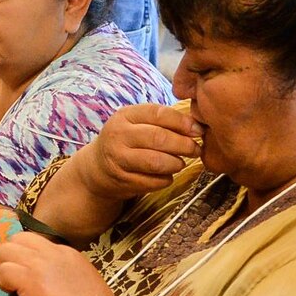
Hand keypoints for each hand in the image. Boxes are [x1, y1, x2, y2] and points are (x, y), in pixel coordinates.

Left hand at [0, 232, 125, 295]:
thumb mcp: (83, 286)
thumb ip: (66, 280)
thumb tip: (52, 288)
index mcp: (68, 254)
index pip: (37, 243)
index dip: (27, 257)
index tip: (25, 274)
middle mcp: (53, 253)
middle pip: (19, 239)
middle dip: (9, 255)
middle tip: (9, 276)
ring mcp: (40, 264)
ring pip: (6, 250)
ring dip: (0, 267)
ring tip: (6, 285)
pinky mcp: (29, 279)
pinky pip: (3, 270)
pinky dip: (1, 281)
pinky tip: (9, 293)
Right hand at [69, 103, 201, 203]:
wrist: (98, 168)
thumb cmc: (126, 141)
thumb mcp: (137, 123)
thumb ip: (163, 121)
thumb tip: (197, 127)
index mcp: (124, 116)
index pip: (158, 114)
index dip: (182, 122)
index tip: (198, 130)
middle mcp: (118, 135)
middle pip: (159, 138)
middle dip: (184, 145)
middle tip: (196, 150)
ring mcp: (118, 159)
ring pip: (157, 162)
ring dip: (176, 163)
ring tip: (180, 163)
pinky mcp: (122, 180)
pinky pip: (154, 181)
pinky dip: (166, 179)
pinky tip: (166, 175)